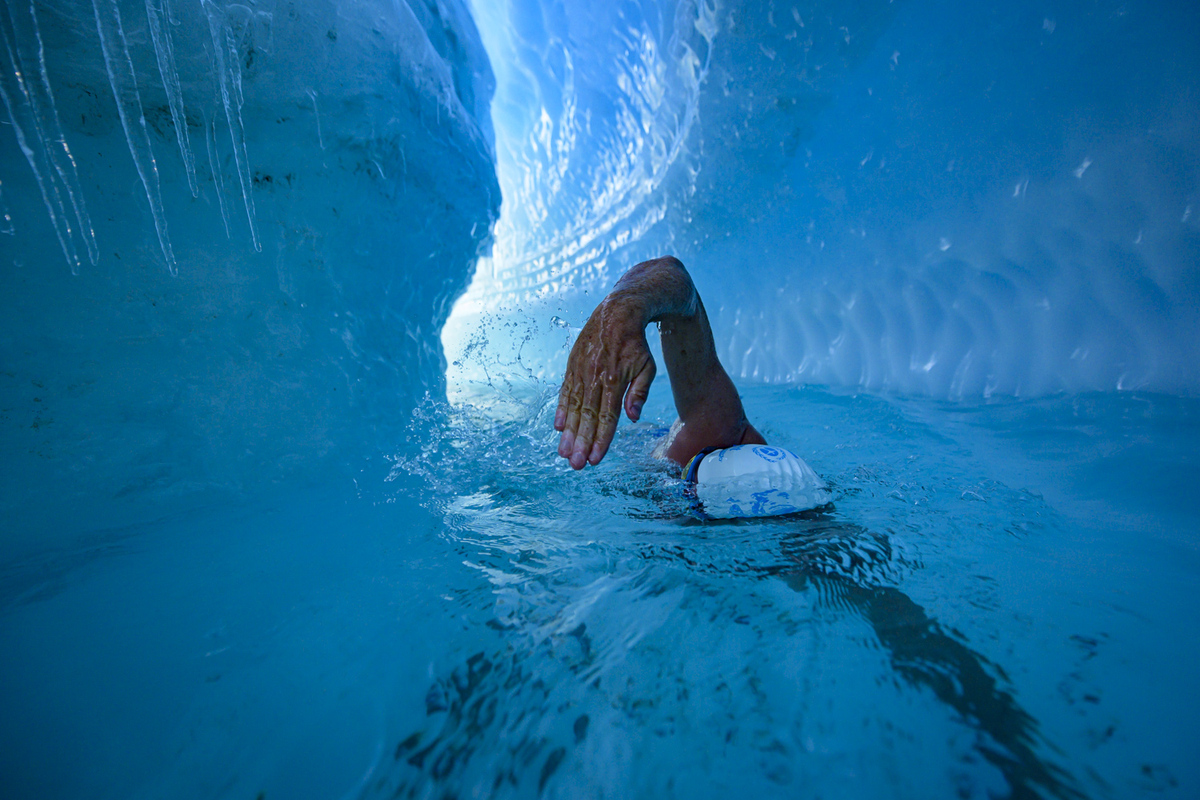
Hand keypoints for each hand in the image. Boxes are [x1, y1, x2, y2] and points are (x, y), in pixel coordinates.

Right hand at [554, 297, 656, 468]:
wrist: (617, 312)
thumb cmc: (636, 344)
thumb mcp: (646, 367)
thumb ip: (639, 393)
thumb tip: (632, 418)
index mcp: (614, 380)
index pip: (607, 417)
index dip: (601, 439)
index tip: (595, 459)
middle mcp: (594, 377)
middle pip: (588, 416)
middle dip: (581, 443)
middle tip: (575, 465)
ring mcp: (581, 371)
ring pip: (574, 407)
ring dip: (569, 432)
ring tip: (563, 453)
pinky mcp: (572, 366)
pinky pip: (565, 391)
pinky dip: (562, 409)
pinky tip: (559, 427)